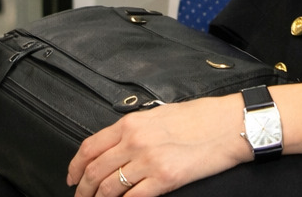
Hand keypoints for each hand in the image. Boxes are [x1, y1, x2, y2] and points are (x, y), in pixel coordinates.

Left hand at [67, 94, 249, 196]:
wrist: (230, 125)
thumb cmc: (201, 117)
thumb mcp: (160, 113)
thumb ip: (136, 128)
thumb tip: (119, 143)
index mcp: (132, 123)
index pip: (90, 147)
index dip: (75, 167)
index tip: (71, 177)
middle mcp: (135, 141)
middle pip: (95, 171)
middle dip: (83, 189)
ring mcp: (149, 161)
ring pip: (109, 188)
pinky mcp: (165, 179)